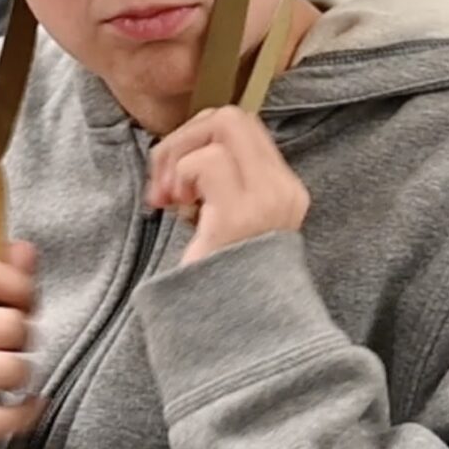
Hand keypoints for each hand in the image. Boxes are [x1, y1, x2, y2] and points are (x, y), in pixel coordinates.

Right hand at [0, 245, 43, 448]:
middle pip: (5, 323)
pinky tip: (23, 407)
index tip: (23, 302)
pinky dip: (23, 414)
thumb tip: (23, 250)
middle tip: (13, 345)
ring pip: (7, 368)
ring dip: (22, 372)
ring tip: (10, 374)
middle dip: (24, 336)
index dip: (19, 285)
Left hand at [146, 109, 307, 266]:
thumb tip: (181, 148)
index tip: (175, 177)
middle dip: (184, 137)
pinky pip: (206, 162)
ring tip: (170, 199)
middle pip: (232, 117)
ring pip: (221, 127)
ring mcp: (266, 201)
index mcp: (283, 189)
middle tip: (165, 181)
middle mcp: (283, 191)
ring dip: (179, 157)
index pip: (242, 128)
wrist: (231, 332)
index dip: (198, 138)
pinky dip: (181, 176)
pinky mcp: (241, 215)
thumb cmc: (218, 280)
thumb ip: (219, 184)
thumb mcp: (224, 222)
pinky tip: (176, 209)